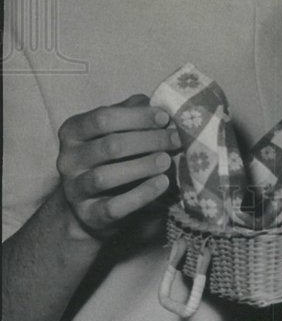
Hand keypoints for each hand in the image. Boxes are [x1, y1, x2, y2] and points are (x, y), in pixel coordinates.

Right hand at [56, 94, 181, 240]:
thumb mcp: (117, 128)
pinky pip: (113, 207)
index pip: (103, 118)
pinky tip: (162, 183)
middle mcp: (68, 159)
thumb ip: (133, 112)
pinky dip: (141, 194)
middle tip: (175, 139)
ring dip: (142, 166)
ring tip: (167, 160)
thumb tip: (160, 105)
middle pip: (109, 146)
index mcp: (73, 131)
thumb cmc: (112, 154)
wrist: (94, 201)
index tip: (165, 118)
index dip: (138, 116)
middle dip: (148, 140)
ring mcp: (74, 189)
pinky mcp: (88, 215)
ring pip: (105, 177)